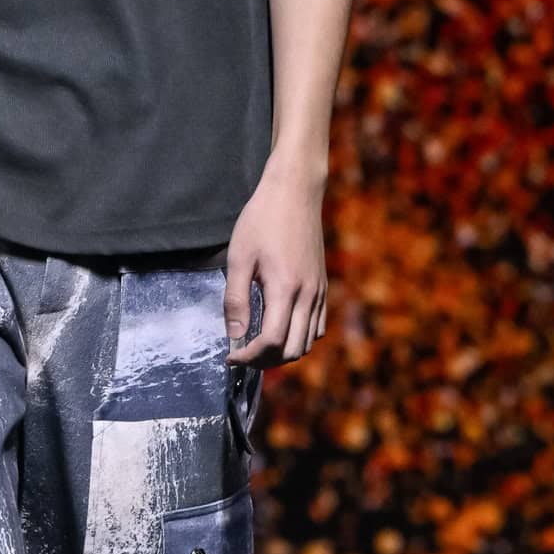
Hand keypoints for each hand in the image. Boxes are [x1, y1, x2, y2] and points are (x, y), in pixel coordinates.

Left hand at [224, 167, 328, 368]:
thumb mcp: (239, 258)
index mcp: (285, 288)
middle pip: (293, 350)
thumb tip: (234, 336)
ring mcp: (319, 291)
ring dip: (284, 352)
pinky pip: (317, 326)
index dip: (249, 357)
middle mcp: (308, 295)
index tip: (230, 356)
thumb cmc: (261, 220)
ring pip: (308, 342)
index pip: (272, 342)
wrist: (295, 193)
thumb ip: (235, 300)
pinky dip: (299, 338)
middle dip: (265, 360)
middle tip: (242, 353)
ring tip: (258, 344)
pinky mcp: (323, 286)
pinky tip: (279, 328)